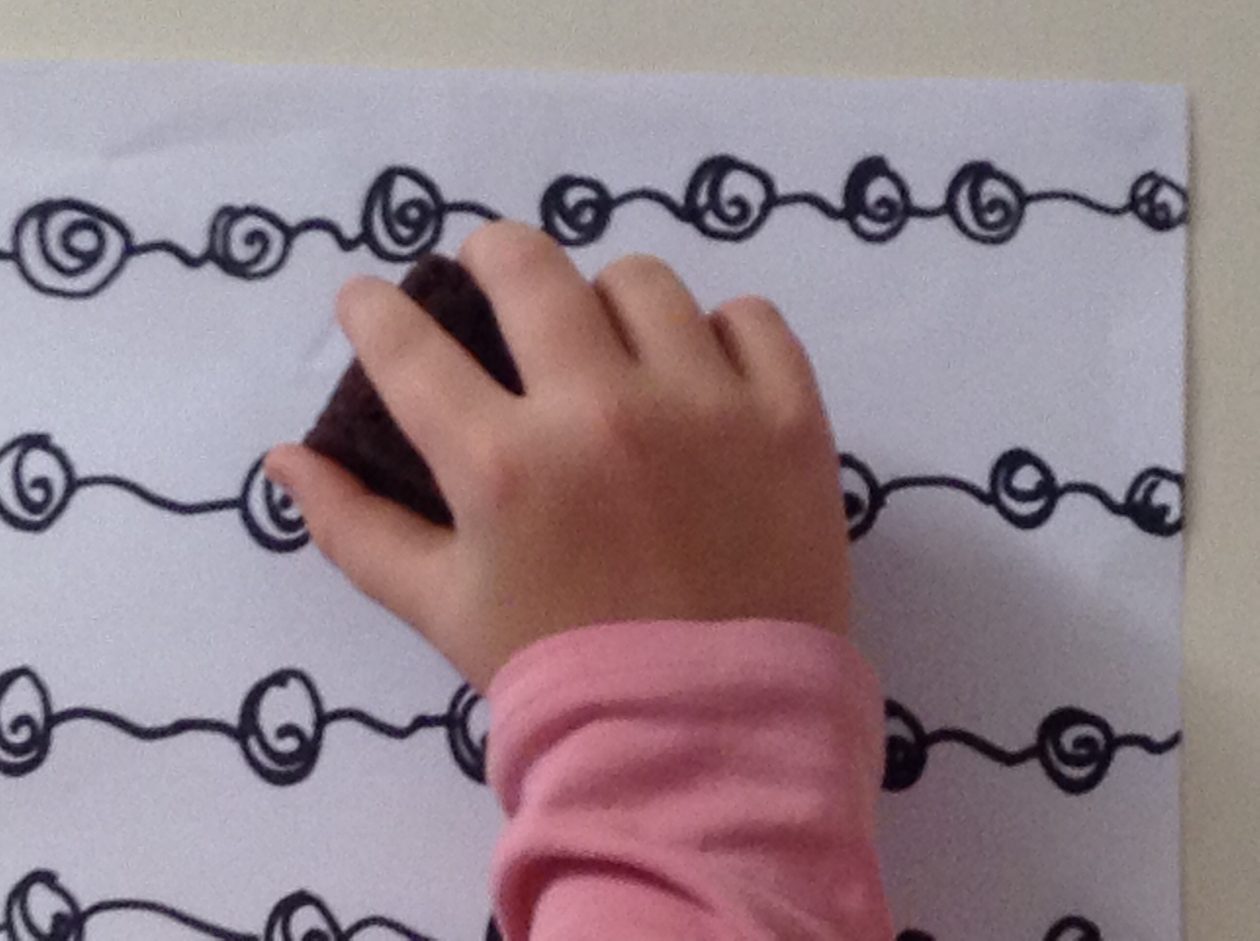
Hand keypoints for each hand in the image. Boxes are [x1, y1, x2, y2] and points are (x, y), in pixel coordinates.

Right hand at [265, 221, 850, 690]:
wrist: (710, 737)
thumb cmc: (563, 671)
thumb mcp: (441, 609)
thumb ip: (353, 528)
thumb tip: (284, 457)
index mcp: (503, 464)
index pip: (409, 347)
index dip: (373, 309)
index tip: (369, 301)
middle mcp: (601, 412)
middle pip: (528, 267)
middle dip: (489, 255)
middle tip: (489, 275)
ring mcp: (707, 406)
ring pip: (641, 281)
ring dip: (606, 297)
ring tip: (604, 337)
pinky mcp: (790, 419)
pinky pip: (751, 318)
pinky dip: (720, 332)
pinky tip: (699, 372)